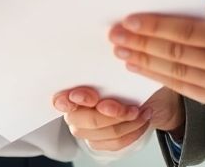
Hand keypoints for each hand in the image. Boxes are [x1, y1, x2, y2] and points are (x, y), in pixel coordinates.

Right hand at [52, 85, 182, 151]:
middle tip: (131, 108)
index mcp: (70, 94)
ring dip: (128, 123)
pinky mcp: (99, 144)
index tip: (91, 96)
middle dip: (113, 114)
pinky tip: (141, 121)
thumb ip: (106, 74)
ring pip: (106, 132)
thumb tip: (112, 61)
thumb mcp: (116, 73)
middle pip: (89, 120)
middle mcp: (74, 115)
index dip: (75, 100)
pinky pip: (115, 143)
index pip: (61, 101)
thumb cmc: (124, 83)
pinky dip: (133, 132)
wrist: (143, 99)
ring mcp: (85, 131)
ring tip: (141, 112)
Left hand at [110, 3, 204, 112]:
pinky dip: (160, 79)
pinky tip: (142, 69)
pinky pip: (185, 90)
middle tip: (115, 35)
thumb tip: (176, 7)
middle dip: (141, 43)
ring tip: (122, 52)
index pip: (185, 31)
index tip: (129, 20)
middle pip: (174, 53)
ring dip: (144, 63)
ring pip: (175, 74)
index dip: (154, 26)